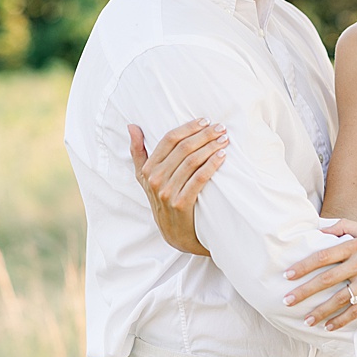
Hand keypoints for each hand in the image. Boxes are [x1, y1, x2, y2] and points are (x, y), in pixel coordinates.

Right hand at [128, 119, 226, 256]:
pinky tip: (222, 157)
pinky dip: (212, 164)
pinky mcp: (181, 203)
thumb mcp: (144, 178)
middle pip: (183, 149)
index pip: (168, 140)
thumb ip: (138, 152)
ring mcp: (167, 192)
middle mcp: (155, 179)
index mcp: (147, 169)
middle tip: (220, 128)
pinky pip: (199, 178)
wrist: (174, 235)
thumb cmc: (161, 201)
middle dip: (204, 135)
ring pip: (192, 161)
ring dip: (211, 147)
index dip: (188, 128)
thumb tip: (132, 126)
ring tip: (224, 140)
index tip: (205, 121)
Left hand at [283, 219, 356, 330]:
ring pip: (341, 298)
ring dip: (321, 311)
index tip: (287, 275)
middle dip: (304, 291)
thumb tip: (318, 227)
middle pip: (327, 278)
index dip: (304, 266)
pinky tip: (330, 327)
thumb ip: (344, 226)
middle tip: (287, 301)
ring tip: (306, 320)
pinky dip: (343, 320)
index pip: (323, 255)